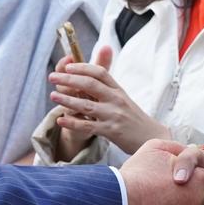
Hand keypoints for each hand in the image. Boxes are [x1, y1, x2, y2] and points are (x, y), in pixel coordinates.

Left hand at [49, 46, 169, 154]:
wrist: (151, 138)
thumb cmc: (134, 118)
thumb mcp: (123, 99)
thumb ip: (107, 88)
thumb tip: (90, 76)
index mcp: (118, 90)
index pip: (100, 72)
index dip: (82, 67)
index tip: (67, 66)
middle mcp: (116, 100)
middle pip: (90, 84)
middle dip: (69, 79)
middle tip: (52, 77)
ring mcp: (113, 115)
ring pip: (86, 105)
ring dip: (67, 99)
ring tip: (53, 95)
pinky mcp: (111, 131)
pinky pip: (87, 126)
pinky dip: (73, 123)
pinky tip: (61, 120)